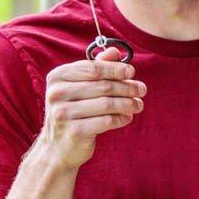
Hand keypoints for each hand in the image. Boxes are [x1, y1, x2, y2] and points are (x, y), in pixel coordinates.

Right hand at [39, 47, 145, 168]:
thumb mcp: (78, 87)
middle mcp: (57, 94)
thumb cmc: (71, 112)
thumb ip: (95, 67)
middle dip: (126, 87)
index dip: (115, 69)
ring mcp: (64, 114)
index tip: (131, 72)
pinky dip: (121, 118)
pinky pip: (107, 121)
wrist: (56, 148)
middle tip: (141, 89)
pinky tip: (127, 117)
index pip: (93, 68)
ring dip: (128, 103)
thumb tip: (114, 50)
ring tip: (138, 104)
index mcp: (57, 77)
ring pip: (107, 104)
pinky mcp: (74, 132)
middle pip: (102, 86)